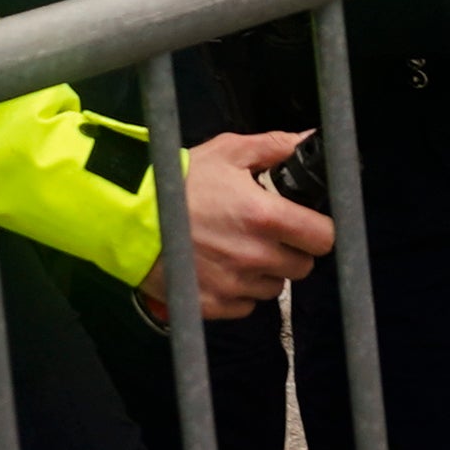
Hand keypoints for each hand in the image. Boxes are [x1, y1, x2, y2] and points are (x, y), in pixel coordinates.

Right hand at [178, 128, 332, 321]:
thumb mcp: (228, 152)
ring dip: (265, 272)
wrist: (125, 215)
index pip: (324, 238)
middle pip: (302, 266)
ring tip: (238, 250)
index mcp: (266, 217)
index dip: (318, 230)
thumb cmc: (178, 181)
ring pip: (273, 288)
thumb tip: (310, 141)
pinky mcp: (210, 306)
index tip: (307, 225)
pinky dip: (238, 293)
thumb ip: (276, 147)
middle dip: (291, 251)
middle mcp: (254, 256)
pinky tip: (220, 269)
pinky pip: (244, 307)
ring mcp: (232, 285)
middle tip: (268, 235)